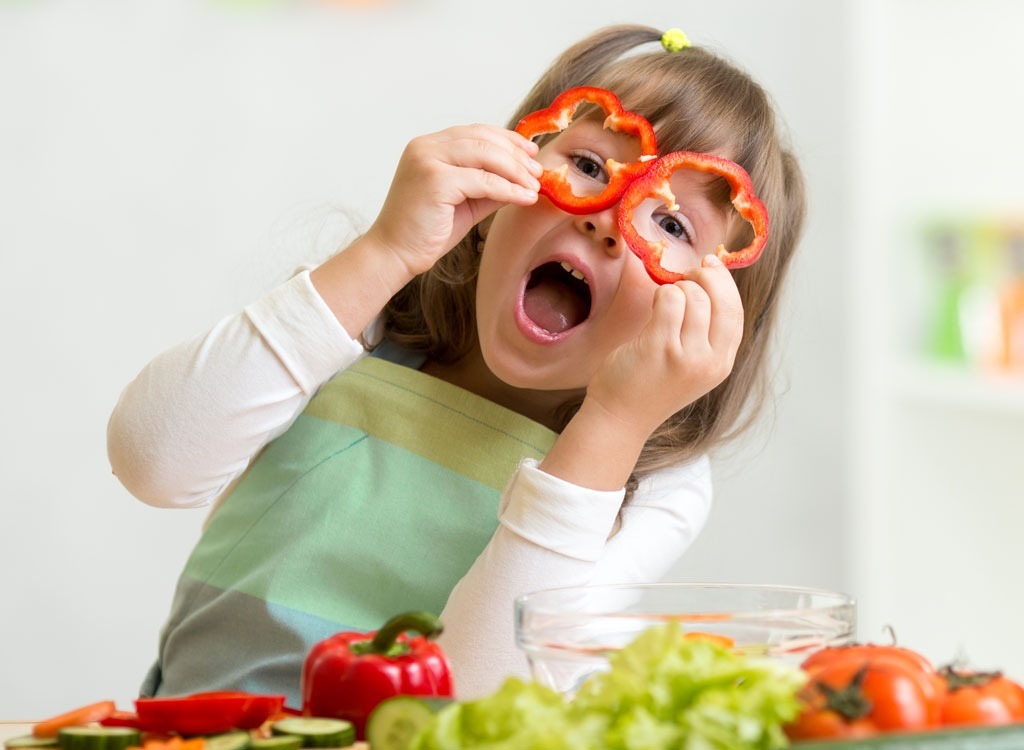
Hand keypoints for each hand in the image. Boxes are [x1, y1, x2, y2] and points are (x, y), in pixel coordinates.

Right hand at [365, 124, 541, 276]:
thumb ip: (489, 185)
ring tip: (534, 186)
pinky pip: (483, 181)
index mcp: (429, 146)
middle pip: (483, 139)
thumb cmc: (426, 231)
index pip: (475, 132)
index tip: (530, 151)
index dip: (507, 139)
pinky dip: (508, 189)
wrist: (394, 254)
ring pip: (485, 155)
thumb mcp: (465, 201)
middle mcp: (425, 146)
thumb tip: (524, 177)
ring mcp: (428, 160)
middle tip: (537, 172)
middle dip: (516, 155)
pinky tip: (524, 198)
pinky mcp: (435, 180)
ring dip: (516, 171)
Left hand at [586, 254, 744, 438]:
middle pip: (722, 301)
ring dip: (676, 289)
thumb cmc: (650, 384)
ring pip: (694, 297)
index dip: (725, 285)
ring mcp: (686, 356)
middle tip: (686, 276)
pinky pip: (668, 300)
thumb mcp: (691, 366)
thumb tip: (709, 281)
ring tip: (663, 300)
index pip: (736, 314)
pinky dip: (661, 294)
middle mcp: (709, 362)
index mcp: (721, 365)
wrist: (620, 417)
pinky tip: (653, 306)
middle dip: (705, 278)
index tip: (711, 265)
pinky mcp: (659, 347)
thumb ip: (704, 333)